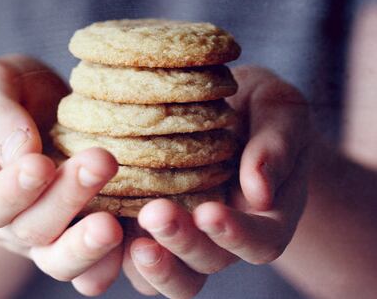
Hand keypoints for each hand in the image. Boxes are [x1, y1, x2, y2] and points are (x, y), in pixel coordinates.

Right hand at [0, 55, 122, 295]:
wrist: (53, 108)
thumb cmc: (18, 95)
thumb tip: (22, 154)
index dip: (12, 191)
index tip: (40, 164)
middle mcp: (18, 221)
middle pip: (34, 231)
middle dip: (67, 200)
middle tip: (100, 164)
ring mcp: (57, 233)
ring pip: (65, 262)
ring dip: (89, 247)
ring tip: (112, 226)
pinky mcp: (92, 234)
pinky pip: (101, 264)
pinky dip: (119, 260)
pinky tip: (141, 241)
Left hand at [122, 66, 309, 297]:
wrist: (230, 108)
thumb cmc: (262, 109)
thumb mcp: (282, 113)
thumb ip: (277, 147)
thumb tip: (260, 192)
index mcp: (267, 217)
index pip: (260, 242)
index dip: (236, 235)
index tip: (209, 212)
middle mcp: (225, 235)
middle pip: (208, 262)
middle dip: (183, 244)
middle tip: (156, 213)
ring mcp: (189, 233)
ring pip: (173, 273)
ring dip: (153, 264)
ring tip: (127, 238)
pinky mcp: (154, 224)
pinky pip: (138, 254)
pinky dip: (120, 253)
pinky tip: (101, 224)